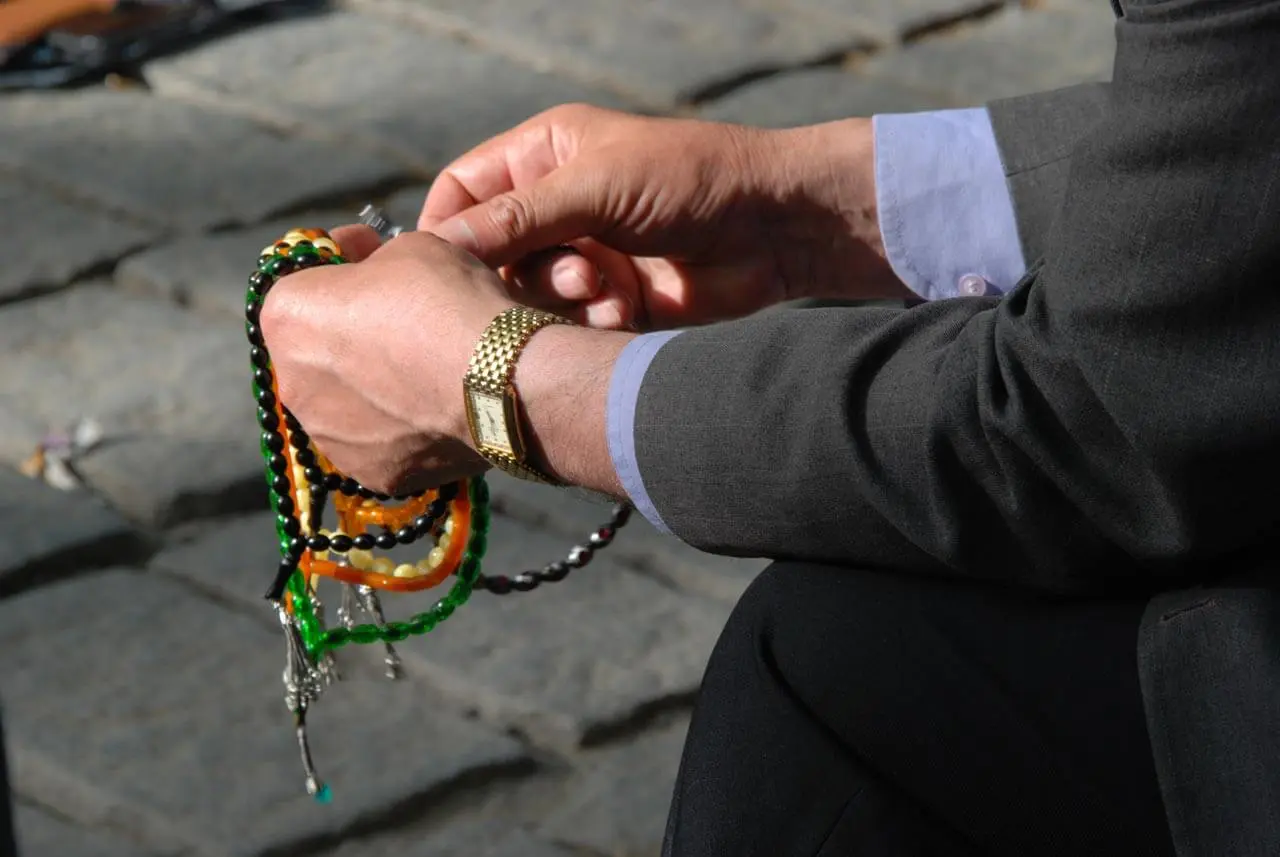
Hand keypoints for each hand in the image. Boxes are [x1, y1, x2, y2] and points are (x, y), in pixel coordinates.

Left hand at [259, 225, 512, 493]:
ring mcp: (330, 437)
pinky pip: (379, 442)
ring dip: (370, 386)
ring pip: (345, 404)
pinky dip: (400, 427)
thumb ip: (375, 262)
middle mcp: (292, 383)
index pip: (300, 280)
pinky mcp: (371, 473)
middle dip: (349, 333)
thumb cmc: (445, 302)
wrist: (496, 378)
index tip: (371, 257)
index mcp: (286, 316)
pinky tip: (434, 410)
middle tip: (400, 321)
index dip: (339, 265)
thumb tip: (370, 270)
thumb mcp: (409, 247)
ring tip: (421, 373)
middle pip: (317, 350)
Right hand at [421, 104, 909, 331]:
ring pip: (528, 296)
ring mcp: (583, 255)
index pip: (463, 191)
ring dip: (561, 297)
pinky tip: (628, 307)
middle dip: (520, 271)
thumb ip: (517, 217)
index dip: (447, 230)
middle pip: (491, 255)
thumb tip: (440, 245)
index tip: (440, 269)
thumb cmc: (690, 179)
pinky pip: (570, 323)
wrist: (773, 229)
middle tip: (567, 273)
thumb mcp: (596, 185)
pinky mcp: (610, 300)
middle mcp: (557, 206)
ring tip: (606, 286)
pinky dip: (592, 319)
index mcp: (544, 156)